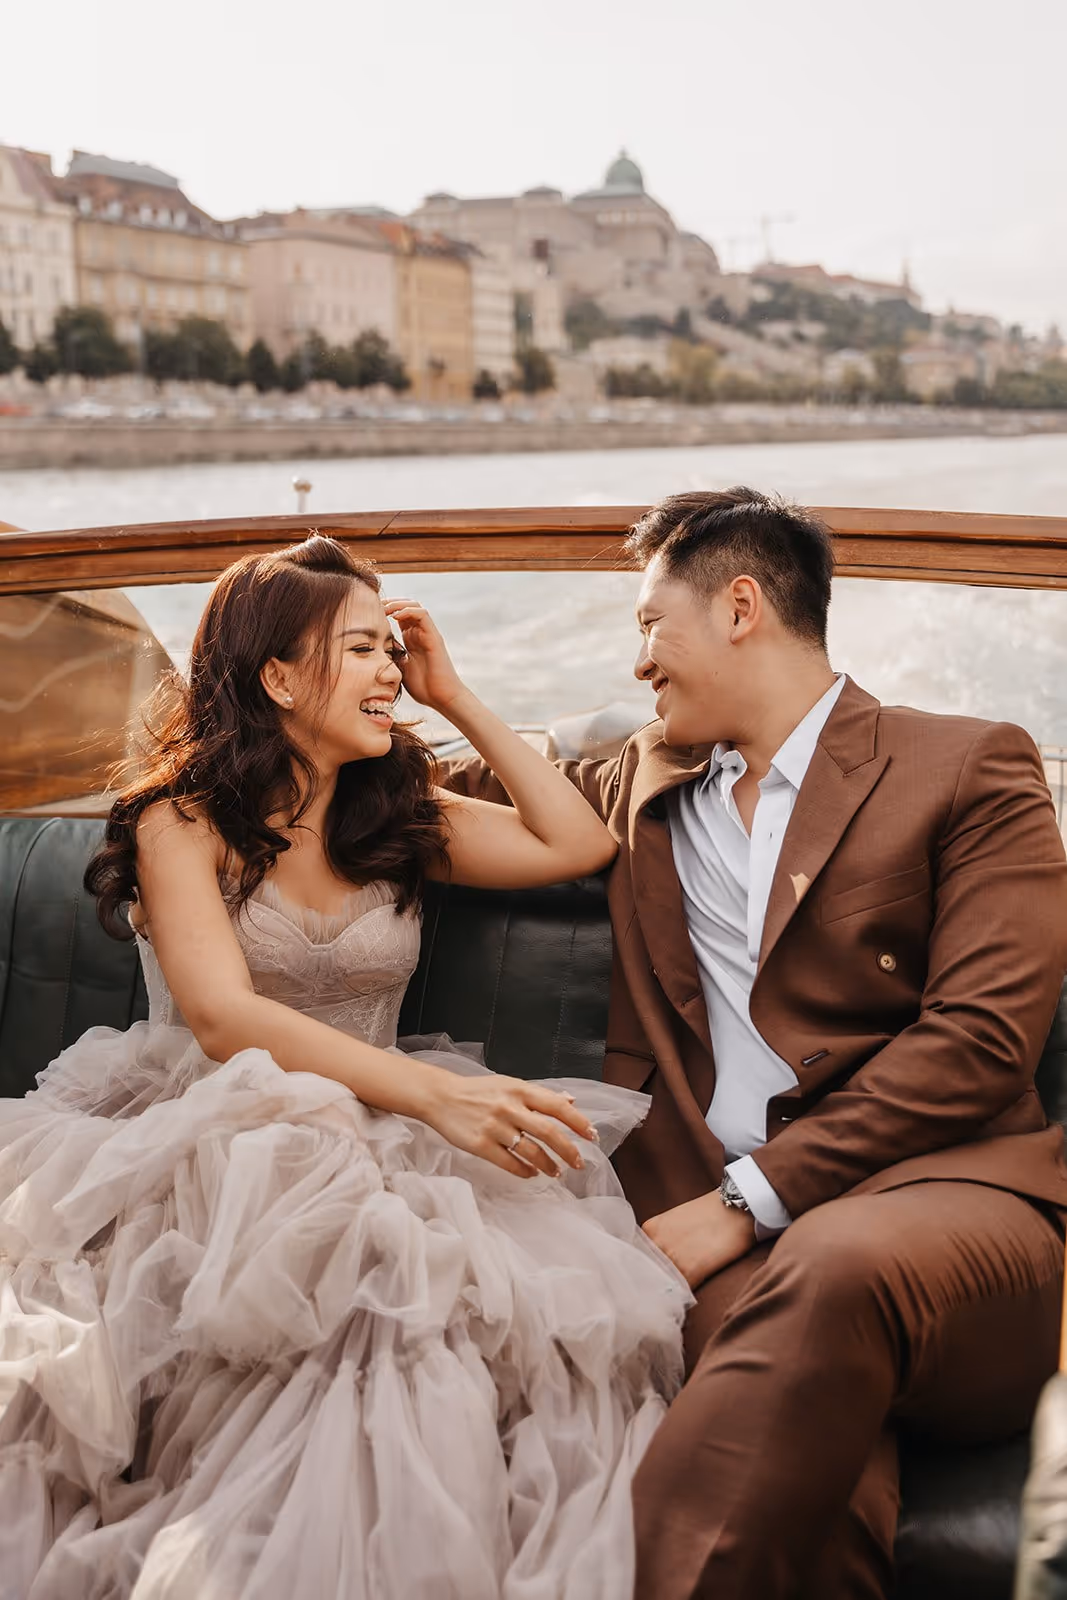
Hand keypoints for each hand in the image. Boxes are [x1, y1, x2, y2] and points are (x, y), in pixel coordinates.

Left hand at [384, 598, 465, 712]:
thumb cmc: (423, 687)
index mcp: (411, 640)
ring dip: (398, 604)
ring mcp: (428, 633)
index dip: (384, 611)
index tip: (368, 612)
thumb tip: (375, 650)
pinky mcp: (434, 636)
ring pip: (415, 606)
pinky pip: (423, 615)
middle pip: (406, 606)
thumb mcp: (400, 669)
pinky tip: (395, 615)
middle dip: (389, 603)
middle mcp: (420, 633)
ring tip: (383, 608)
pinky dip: (409, 611)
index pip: (399, 616)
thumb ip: (392, 656)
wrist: (442, 698)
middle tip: (373, 605)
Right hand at [422, 1072, 599, 1178]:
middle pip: (548, 1132)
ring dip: (548, 1165)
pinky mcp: (480, 1145)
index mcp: (519, 1090)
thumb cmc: (478, 1091)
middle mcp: (509, 1107)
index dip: (578, 1122)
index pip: (557, 1106)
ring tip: (556, 1172)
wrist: (441, 1097)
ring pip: (531, 1151)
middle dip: (568, 1150)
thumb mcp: (509, 1085)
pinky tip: (531, 1174)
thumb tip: (570, 1100)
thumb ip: (539, 1095)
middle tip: (578, 1163)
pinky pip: (509, 1163)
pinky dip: (524, 1171)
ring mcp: (494, 1127)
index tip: (592, 1136)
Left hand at [642, 1191, 755, 1287]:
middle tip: (666, 1293)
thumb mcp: (677, 1223)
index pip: (639, 1259)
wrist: (738, 1207)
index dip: (648, 1272)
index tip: (653, 1281)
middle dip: (655, 1285)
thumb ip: (663, 1242)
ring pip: (662, 1287)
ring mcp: (670, 1257)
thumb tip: (658, 1267)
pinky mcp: (689, 1270)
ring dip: (670, 1294)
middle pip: (647, 1275)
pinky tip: (693, 1294)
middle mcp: (655, 1242)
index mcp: (650, 1229)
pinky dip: (685, 1299)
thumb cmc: (712, 1214)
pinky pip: (680, 1294)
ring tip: (681, 1295)